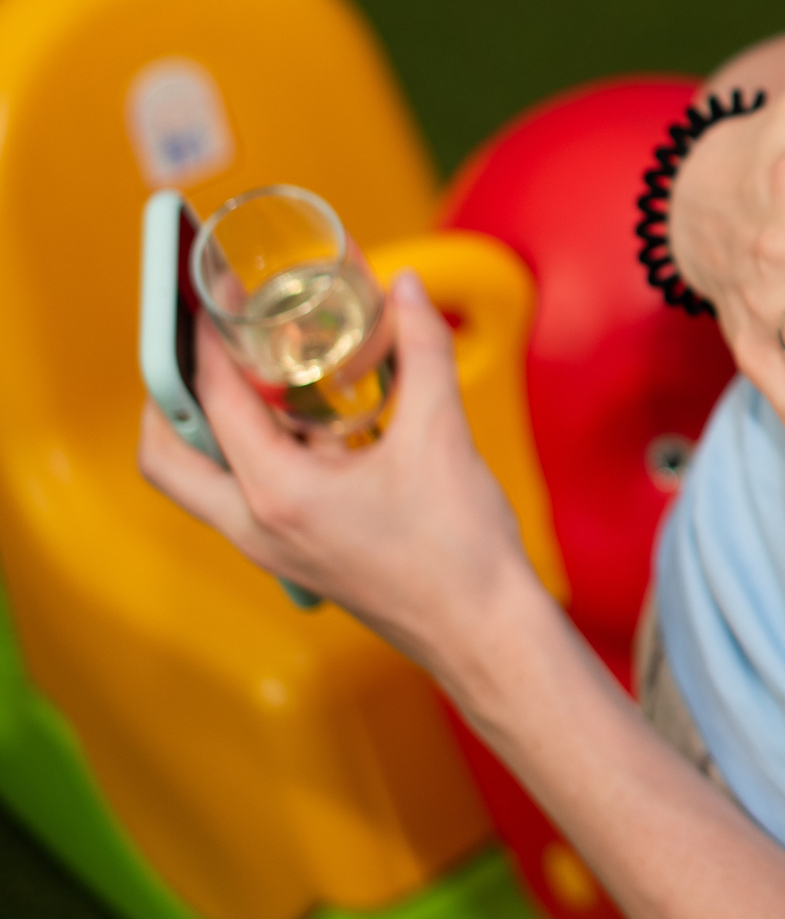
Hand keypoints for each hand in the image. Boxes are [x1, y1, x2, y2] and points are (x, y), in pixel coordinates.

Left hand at [136, 273, 539, 672]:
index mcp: (280, 494)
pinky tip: (314, 426)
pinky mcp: (296, 555)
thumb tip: (404, 290)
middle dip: (170, 399)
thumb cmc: (458, 551)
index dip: (208, 343)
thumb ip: (422, 352)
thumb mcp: (442, 435)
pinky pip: (248, 497)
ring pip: (204, 482)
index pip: (216, 403)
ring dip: (213, 428)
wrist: (483, 629)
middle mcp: (259, 525)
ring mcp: (273, 547)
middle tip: (197, 353)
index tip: (214, 302)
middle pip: (167, 460)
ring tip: (257, 380)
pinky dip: (258, 454)